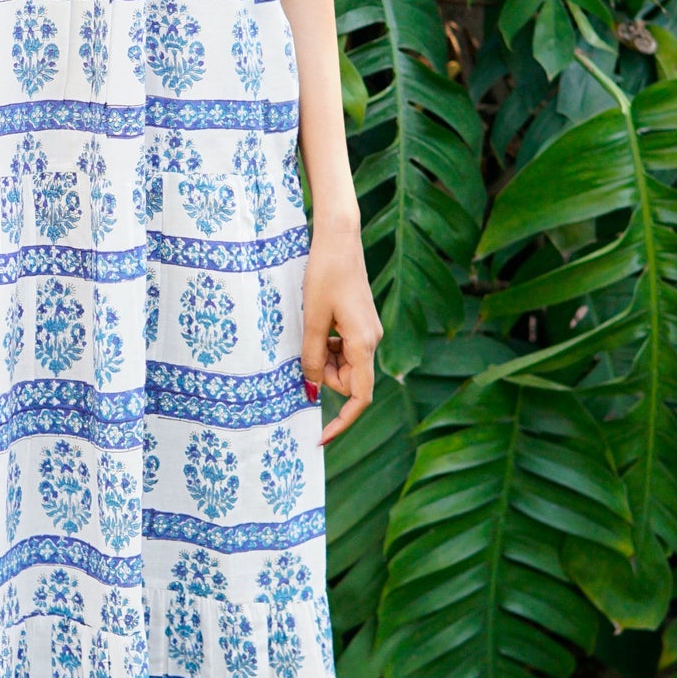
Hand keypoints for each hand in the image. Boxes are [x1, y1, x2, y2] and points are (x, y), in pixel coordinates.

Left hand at [302, 217, 381, 443]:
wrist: (339, 240)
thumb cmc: (325, 274)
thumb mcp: (311, 318)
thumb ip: (311, 356)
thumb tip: (309, 388)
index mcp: (364, 343)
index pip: (359, 397)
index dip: (342, 421)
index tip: (321, 437)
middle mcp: (372, 341)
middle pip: (347, 382)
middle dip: (323, 376)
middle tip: (304, 349)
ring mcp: (368, 333)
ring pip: (343, 366)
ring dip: (323, 359)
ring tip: (310, 329)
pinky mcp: (361, 324)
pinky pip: (344, 350)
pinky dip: (328, 347)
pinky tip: (317, 324)